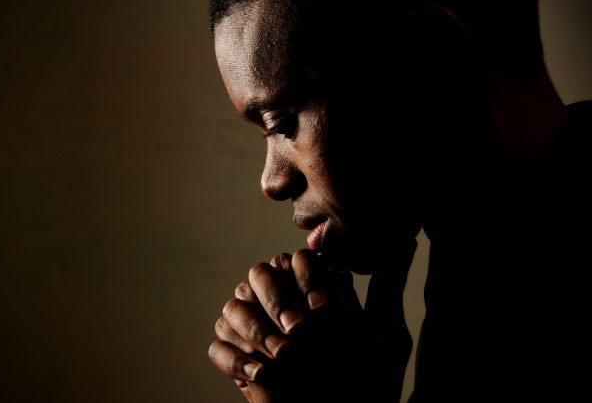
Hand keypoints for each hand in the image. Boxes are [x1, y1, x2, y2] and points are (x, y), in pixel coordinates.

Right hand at [208, 243, 415, 401]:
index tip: (324, 308)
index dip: (306, 278)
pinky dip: (235, 358)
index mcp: (312, 291)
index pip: (296, 260)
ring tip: (284, 357)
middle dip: (277, 301)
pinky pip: (218, 347)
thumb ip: (388, 289)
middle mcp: (282, 303)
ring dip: (254, 330)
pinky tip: (263, 376)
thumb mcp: (386, 336)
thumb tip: (407, 242)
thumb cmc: (371, 384)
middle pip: (257, 275)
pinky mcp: (240, 359)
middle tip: (300, 332)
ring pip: (232, 306)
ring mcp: (258, 331)